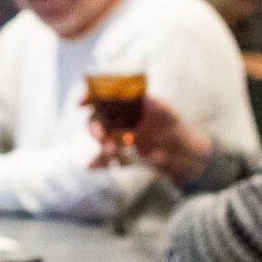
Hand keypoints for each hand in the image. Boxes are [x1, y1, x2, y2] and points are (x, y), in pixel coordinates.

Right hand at [87, 95, 211, 186]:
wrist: (180, 152)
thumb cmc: (173, 125)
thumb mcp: (162, 108)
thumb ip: (146, 102)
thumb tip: (133, 97)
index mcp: (126, 105)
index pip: (101, 96)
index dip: (88, 97)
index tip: (80, 103)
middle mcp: (118, 120)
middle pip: (96, 120)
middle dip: (94, 128)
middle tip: (102, 138)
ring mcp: (117, 138)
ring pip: (100, 140)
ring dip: (100, 146)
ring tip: (111, 153)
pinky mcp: (120, 156)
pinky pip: (103, 159)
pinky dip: (97, 162)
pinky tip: (92, 165)